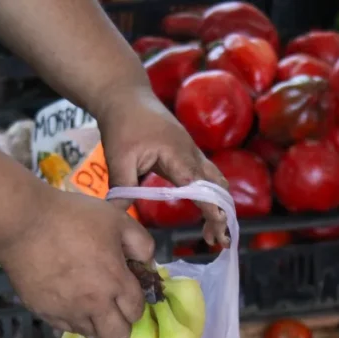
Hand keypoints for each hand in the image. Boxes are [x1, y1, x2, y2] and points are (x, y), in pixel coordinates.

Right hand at [0, 185, 154, 337]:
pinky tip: (73, 311)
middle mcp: (94, 305)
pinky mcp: (44, 312)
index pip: (136, 310)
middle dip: (124, 332)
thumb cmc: (72, 218)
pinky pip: (66, 328)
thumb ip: (141, 242)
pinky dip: (75, 323)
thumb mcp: (116, 219)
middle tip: (121, 323)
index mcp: (115, 283)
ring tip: (99, 321)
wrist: (23, 224)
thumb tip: (147, 262)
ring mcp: (67, 312)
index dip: (138, 306)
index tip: (132, 298)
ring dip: (99, 330)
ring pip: (91, 336)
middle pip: (117, 337)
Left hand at [97, 85, 230, 246]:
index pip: (200, 186)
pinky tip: (207, 213)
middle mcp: (191, 153)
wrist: (127, 96)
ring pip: (217, 181)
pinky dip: (212, 195)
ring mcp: (193, 152)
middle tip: (217, 241)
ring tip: (213, 233)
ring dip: (219, 205)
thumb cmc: (123, 124)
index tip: (218, 228)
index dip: (211, 207)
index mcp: (177, 154)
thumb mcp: (117, 157)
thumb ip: (121, 188)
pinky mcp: (189, 154)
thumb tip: (117, 217)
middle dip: (221, 214)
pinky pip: (209, 176)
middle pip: (217, 186)